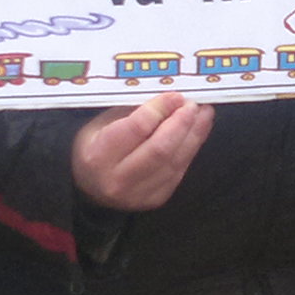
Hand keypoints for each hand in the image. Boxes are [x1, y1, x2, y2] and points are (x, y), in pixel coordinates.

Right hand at [71, 91, 213, 211]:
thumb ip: (134, 112)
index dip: (161, 109)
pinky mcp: (155, 199)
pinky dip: (190, 150)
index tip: (175, 95)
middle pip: (160, 149)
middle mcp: (117, 179)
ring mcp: (138, 194)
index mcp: (99, 155)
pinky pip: (179, 172)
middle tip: (193, 104)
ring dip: (193, 135)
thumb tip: (170, 98)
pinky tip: (196, 133)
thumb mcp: (102, 124)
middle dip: (182, 123)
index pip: (137, 128)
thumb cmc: (96, 147)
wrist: (91, 189)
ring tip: (203, 114)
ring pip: (174, 162)